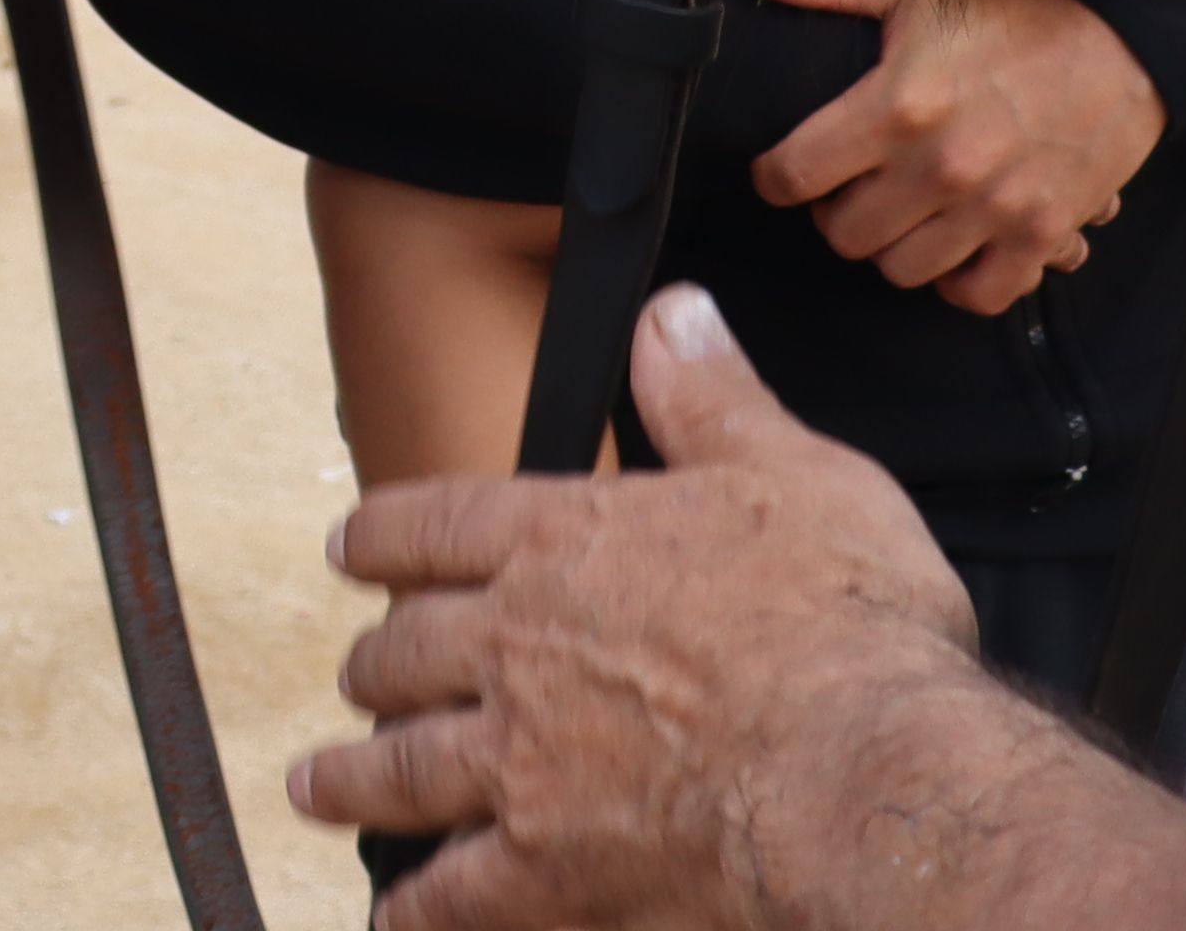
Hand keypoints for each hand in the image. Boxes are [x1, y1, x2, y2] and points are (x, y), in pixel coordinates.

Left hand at [305, 288, 1003, 924]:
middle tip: (358, 678)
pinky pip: (459, 895)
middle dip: (374, 665)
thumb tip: (674, 315)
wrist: (866, 772)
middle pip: (404, 651)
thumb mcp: (795, 472)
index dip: (381, 535)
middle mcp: (517, 646)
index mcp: (563, 541)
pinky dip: (424, 909)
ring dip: (354, 778)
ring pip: (401, 767)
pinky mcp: (548, 865)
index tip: (351, 548)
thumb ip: (712, 396)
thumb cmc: (849, 625)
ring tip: (320, 785)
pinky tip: (402, 916)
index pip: (432, 524)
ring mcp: (521, 760)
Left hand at [736, 0, 1156, 312]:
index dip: (774, 178)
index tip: (780, 172)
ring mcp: (993, 207)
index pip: (794, 174)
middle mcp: (940, 166)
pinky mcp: (1041, 234)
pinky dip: (960, 280)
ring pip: (902, 270)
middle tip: (849, 188)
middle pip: (843, 234)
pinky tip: (955, 246)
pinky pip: (978, 295)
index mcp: (896, 106)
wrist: (1124, 42)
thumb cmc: (1016, 14)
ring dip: (893, 245)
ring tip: (901, 212)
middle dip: (834, 212)